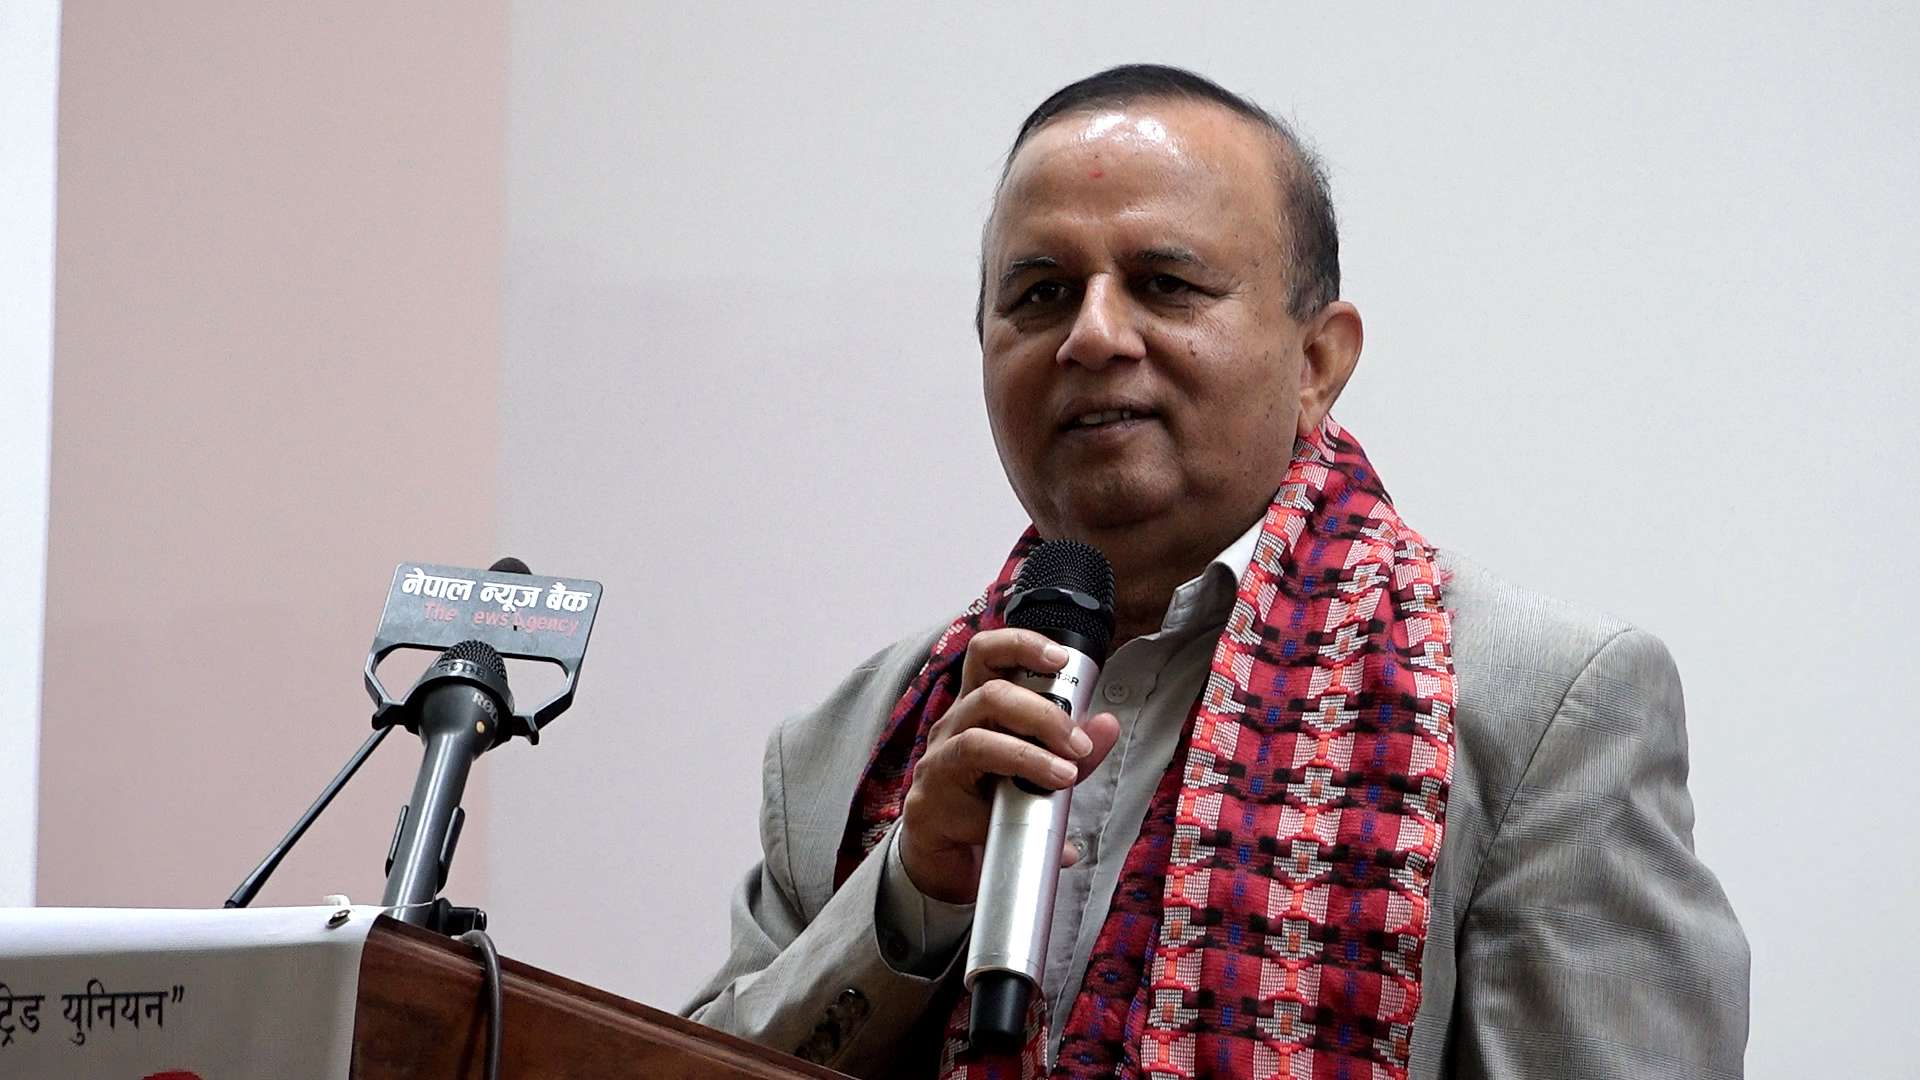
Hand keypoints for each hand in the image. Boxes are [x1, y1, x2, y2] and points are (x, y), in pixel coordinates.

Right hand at [896, 628, 1121, 903]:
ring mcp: (941, 753)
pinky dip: (1016, 784)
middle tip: (1079, 743)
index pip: (987, 655)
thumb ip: (1072, 749)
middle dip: (1044, 713)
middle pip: (991, 692)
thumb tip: (1107, 725)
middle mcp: (956, 721)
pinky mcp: (935, 790)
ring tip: (1066, 772)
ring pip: (979, 732)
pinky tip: (1042, 800)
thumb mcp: (1040, 770)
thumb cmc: (990, 799)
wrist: (948, 851)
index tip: (1061, 658)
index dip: (1021, 646)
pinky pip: (972, 777)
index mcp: (979, 704)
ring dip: (1031, 751)